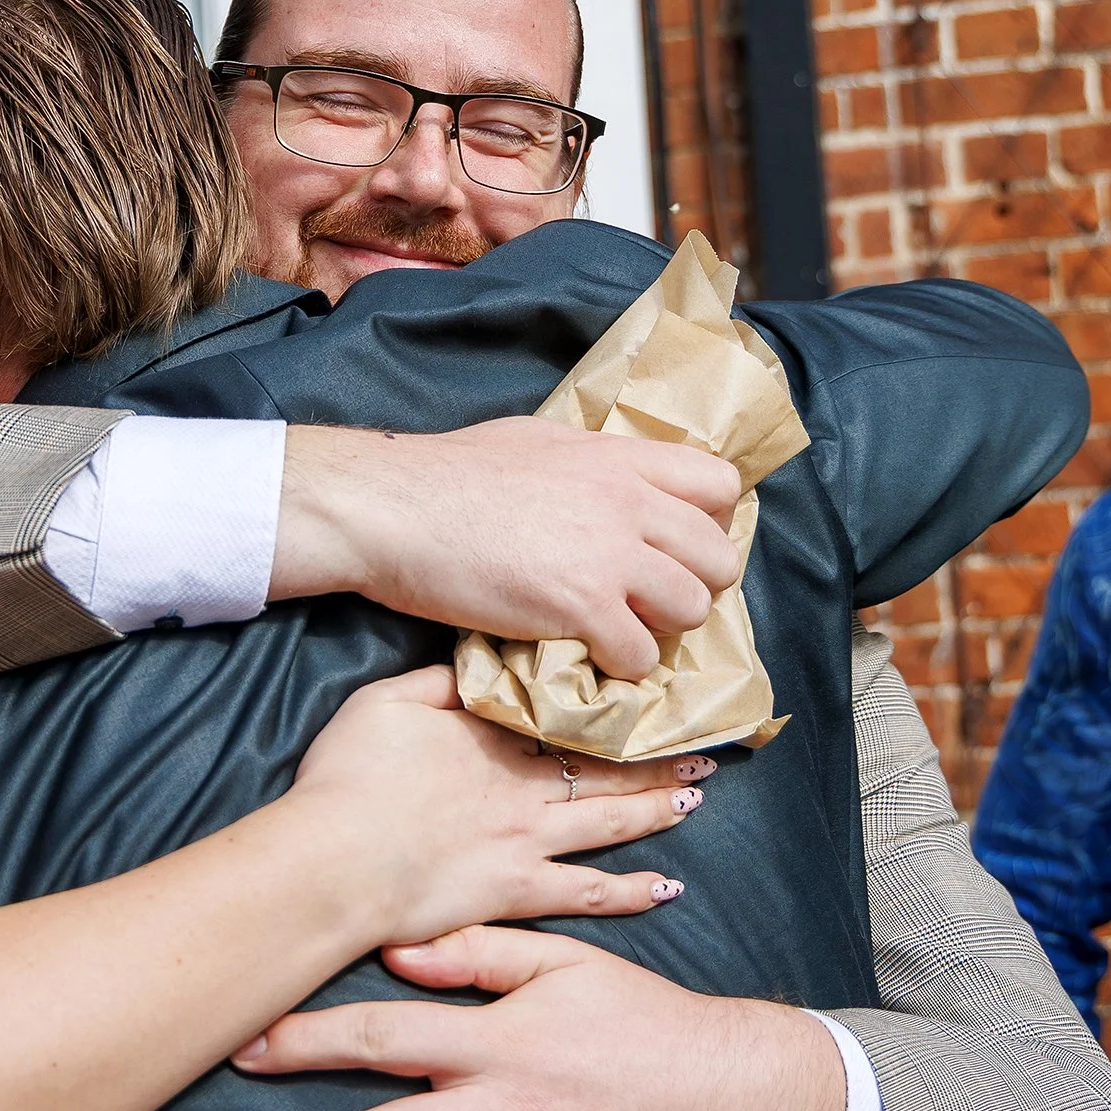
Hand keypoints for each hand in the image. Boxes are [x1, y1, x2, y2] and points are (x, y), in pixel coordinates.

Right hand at [273, 419, 740, 680]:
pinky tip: (588, 658)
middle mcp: (629, 503)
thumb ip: (586, 466)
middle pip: (717, 558)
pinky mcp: (582, 607)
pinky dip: (621, 667)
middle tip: (650, 602)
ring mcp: (610, 556)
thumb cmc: (443, 474)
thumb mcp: (533, 442)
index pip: (719, 484)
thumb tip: (601, 482)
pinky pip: (640, 654)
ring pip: (692, 610)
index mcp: (618, 458)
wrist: (391, 508)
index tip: (673, 545)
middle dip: (692, 586)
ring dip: (660, 631)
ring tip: (618, 633)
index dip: (706, 522)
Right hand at [284, 669, 711, 949]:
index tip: (646, 700)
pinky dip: (630, 890)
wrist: (334, 861)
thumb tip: (477, 662)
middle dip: (654, 758)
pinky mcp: (518, 892)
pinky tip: (665, 887)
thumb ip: (433, 681)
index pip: (559, 718)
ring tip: (695, 797)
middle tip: (700, 751)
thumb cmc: (347, 780)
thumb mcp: (381, 701)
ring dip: (656, 809)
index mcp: (489, 737)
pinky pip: (588, 892)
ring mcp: (526, 842)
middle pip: (601, 768)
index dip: (605, 711)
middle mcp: (522, 787)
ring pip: (609, 822)